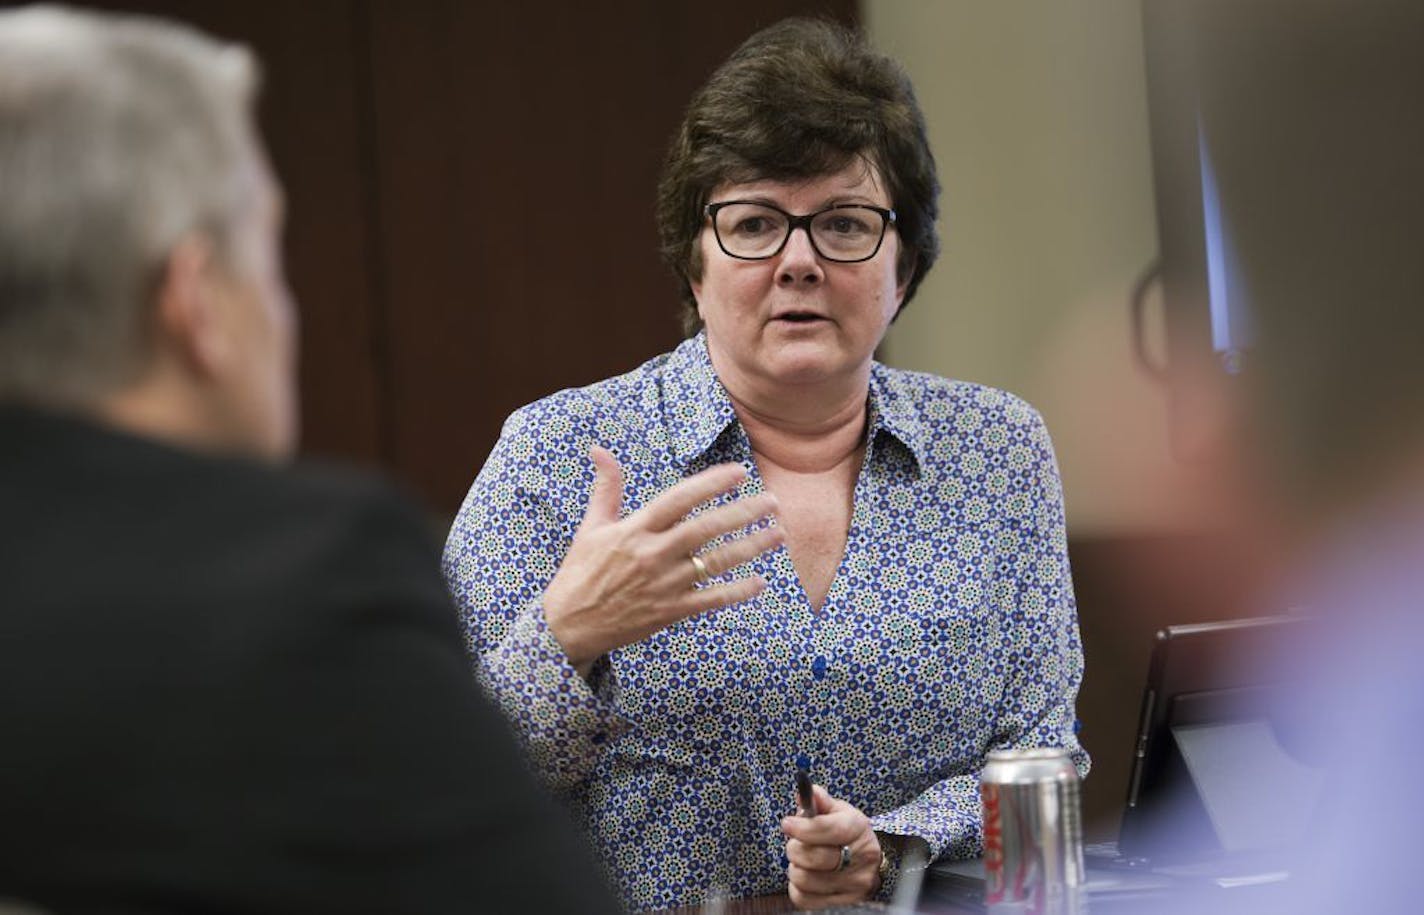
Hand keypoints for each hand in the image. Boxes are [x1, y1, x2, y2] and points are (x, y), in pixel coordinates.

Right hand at [542, 446, 782, 671]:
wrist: (569, 625)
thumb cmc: (581, 571)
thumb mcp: (591, 526)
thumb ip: (606, 487)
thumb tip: (599, 449)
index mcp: (634, 529)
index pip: (678, 499)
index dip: (710, 484)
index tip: (740, 472)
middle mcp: (652, 554)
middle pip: (705, 529)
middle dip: (742, 513)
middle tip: (773, 501)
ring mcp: (663, 584)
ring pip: (715, 562)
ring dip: (750, 548)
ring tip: (778, 534)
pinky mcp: (669, 612)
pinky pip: (710, 599)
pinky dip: (737, 591)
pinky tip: (760, 582)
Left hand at [781, 785, 881, 908]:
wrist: (870, 864)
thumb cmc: (848, 834)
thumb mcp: (839, 812)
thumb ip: (820, 802)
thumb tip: (805, 792)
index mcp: (859, 829)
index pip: (830, 829)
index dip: (803, 827)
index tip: (786, 823)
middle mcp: (861, 859)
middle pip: (813, 857)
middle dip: (795, 848)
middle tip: (795, 843)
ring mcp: (854, 885)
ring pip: (805, 879)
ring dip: (795, 868)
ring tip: (803, 861)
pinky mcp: (844, 904)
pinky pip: (804, 899)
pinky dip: (798, 888)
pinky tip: (807, 877)